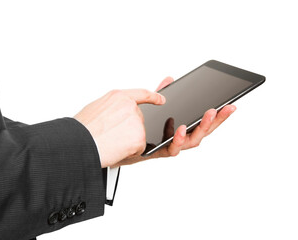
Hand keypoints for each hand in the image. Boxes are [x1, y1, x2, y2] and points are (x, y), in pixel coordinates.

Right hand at [74, 89, 164, 167]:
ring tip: (110, 141)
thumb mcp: (96, 108)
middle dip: (129, 130)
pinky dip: (129, 152)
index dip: (153, 96)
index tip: (161, 99)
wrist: (78, 143)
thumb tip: (118, 113)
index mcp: (118, 96)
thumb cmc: (82, 130)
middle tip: (111, 135)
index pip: (141, 94)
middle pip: (138, 120)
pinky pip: (139, 147)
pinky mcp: (140, 136)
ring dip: (128, 141)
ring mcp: (136, 120)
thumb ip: (112, 107)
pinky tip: (116, 148)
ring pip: (139, 135)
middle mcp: (129, 105)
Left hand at [112, 77, 236, 166]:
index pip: (199, 120)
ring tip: (210, 114)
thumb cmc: (127, 127)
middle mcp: (174, 138)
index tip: (228, 103)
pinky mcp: (157, 153)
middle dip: (217, 120)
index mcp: (176, 126)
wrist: (106, 143)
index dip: (216, 114)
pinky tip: (181, 128)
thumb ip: (159, 94)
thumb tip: (170, 80)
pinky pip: (172, 149)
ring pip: (191, 141)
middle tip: (227, 108)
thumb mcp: (148, 107)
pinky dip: (179, 139)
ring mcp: (167, 146)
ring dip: (203, 127)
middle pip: (201, 130)